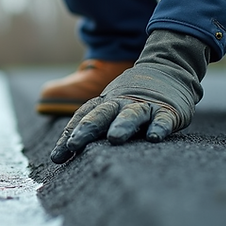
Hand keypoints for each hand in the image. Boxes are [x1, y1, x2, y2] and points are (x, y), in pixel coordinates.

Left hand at [50, 30, 209, 163]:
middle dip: (87, 128)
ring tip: (114, 138)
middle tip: (74, 143)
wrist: (167, 69)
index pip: (83, 117)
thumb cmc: (131, 99)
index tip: (57, 156)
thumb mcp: (110, 109)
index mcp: (104, 103)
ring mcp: (144, 105)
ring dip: (122, 125)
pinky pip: (162, 119)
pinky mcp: (167, 110)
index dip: (69, 134)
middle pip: (101, 114)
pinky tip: (154, 137)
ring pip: (131, 114)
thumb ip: (89, 129)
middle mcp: (121, 103)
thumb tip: (58, 156)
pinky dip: (159, 126)